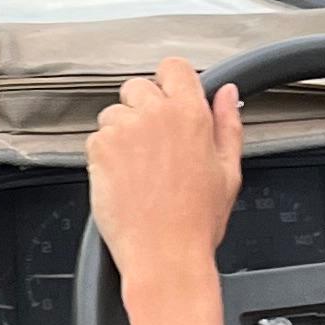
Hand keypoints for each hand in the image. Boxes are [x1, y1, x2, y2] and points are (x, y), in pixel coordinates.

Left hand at [87, 59, 241, 324]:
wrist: (165, 257)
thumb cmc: (196, 222)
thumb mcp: (228, 171)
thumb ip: (227, 124)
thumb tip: (227, 93)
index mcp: (191, 114)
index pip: (173, 67)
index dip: (170, 83)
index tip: (169, 100)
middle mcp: (155, 115)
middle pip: (137, 87)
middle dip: (142, 109)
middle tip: (153, 146)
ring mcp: (124, 130)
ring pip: (113, 113)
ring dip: (121, 133)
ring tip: (139, 169)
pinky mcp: (99, 149)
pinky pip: (96, 138)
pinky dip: (104, 155)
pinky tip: (124, 180)